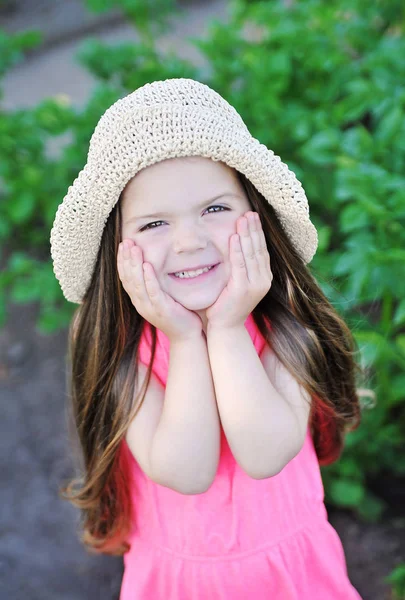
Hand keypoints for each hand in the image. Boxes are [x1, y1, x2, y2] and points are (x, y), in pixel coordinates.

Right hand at [117, 239, 203, 341]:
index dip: (122, 261)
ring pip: (137, 284)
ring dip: (135, 264)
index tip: (123, 245)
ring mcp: (150, 308)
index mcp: (139, 300)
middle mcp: (141, 304)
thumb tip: (150, 263)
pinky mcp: (162, 310)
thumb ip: (154, 283)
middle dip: (126, 259)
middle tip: (126, 241)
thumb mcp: (162, 297)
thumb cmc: (177, 313)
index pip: (125, 278)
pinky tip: (147, 265)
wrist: (186, 335)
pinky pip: (153, 292)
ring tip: (134, 248)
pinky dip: (149, 278)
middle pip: (128, 278)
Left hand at [206, 211, 272, 330]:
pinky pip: (240, 265)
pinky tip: (235, 237)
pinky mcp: (242, 289)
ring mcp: (254, 286)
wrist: (225, 327)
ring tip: (243, 219)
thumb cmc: (227, 305)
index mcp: (264, 278)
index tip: (253, 217)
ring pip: (251, 254)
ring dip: (247, 235)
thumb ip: (241, 267)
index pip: (262, 250)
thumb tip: (237, 246)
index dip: (258, 233)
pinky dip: (238, 250)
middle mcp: (263, 281)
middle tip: (250, 212)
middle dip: (254, 229)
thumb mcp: (237, 283)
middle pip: (259, 249)